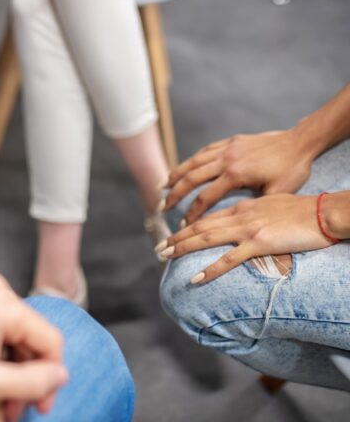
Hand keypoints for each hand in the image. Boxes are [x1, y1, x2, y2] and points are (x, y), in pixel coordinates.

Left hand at [161, 194, 338, 282]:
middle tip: (158, 249)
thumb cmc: (302, 210)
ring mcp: (248, 229)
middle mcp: (239, 216)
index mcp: (241, 207)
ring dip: (183, 248)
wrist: (324, 212)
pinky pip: (230, 259)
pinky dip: (211, 269)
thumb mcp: (270, 205)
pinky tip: (196, 278)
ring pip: (207, 238)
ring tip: (165, 257)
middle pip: (199, 227)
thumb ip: (251, 213)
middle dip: (176, 238)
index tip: (172, 236)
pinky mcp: (260, 243)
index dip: (186, 227)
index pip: (206, 218)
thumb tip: (240, 222)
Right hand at [164, 129, 317, 222]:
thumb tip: (236, 221)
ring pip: (193, 162)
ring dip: (175, 174)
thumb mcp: (277, 193)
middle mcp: (226, 159)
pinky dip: (190, 161)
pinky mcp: (230, 141)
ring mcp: (226, 148)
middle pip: (191, 178)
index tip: (183, 226)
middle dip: (174, 194)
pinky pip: (204, 152)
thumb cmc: (292, 170)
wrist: (300, 143)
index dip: (191, 213)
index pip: (205, 197)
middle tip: (162, 207)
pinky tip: (183, 168)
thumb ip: (253, 206)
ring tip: (162, 187)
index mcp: (235, 175)